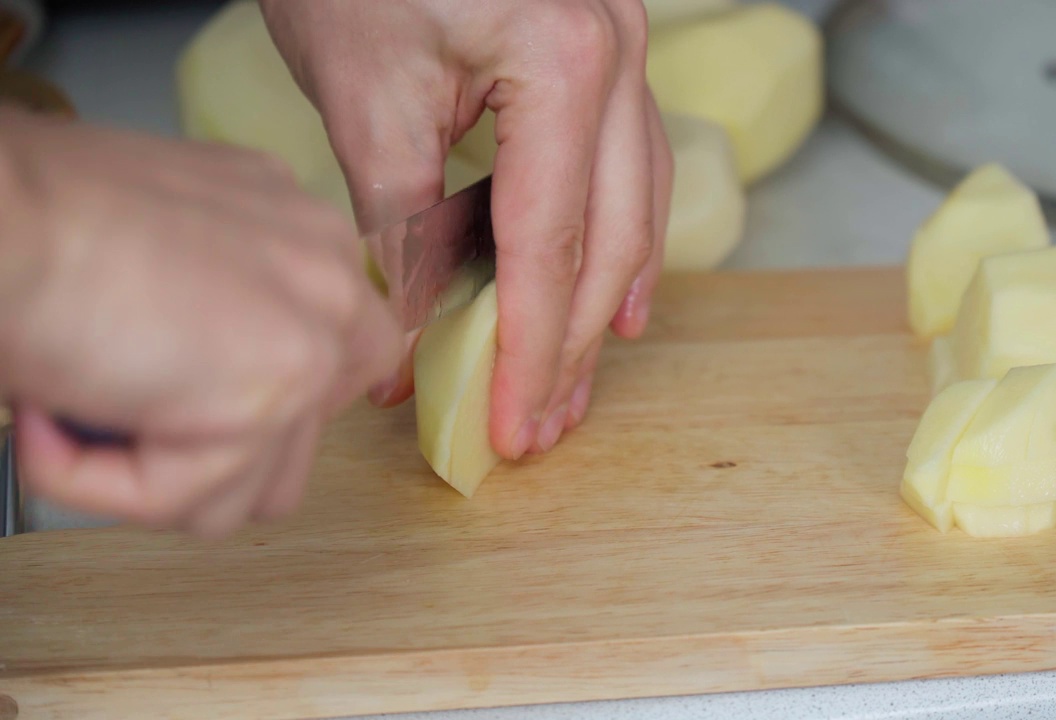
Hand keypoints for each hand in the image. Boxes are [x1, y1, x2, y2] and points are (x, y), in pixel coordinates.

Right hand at [0, 108, 400, 537]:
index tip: (186, 399)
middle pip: (308, 429)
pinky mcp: (267, 399)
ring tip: (76, 412)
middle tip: (124, 416)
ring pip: (253, 487)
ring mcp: (309, 339)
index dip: (260, 401)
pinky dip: (95, 483)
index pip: (337, 354)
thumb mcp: (163, 232)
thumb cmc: (37, 213)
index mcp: (304, 234)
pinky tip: (46, 424)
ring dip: (155, 475)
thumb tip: (205, 383)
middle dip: (219, 452)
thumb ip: (220, 298)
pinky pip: (185, 501)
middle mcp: (326, 278)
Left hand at [261, 0, 673, 458]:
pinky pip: (629, 165)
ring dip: (605, 301)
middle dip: (574, 343)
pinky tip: (615, 287)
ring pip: (637, 206)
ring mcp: (623, 48)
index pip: (551, 241)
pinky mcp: (602, 52)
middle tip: (543, 424)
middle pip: (612, 236)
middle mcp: (618, 55)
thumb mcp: (365, 90)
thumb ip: (402, 223)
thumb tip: (411, 334)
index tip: (513, 424)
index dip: (532, 347)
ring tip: (581, 378)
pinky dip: (616, 236)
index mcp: (563, 61)